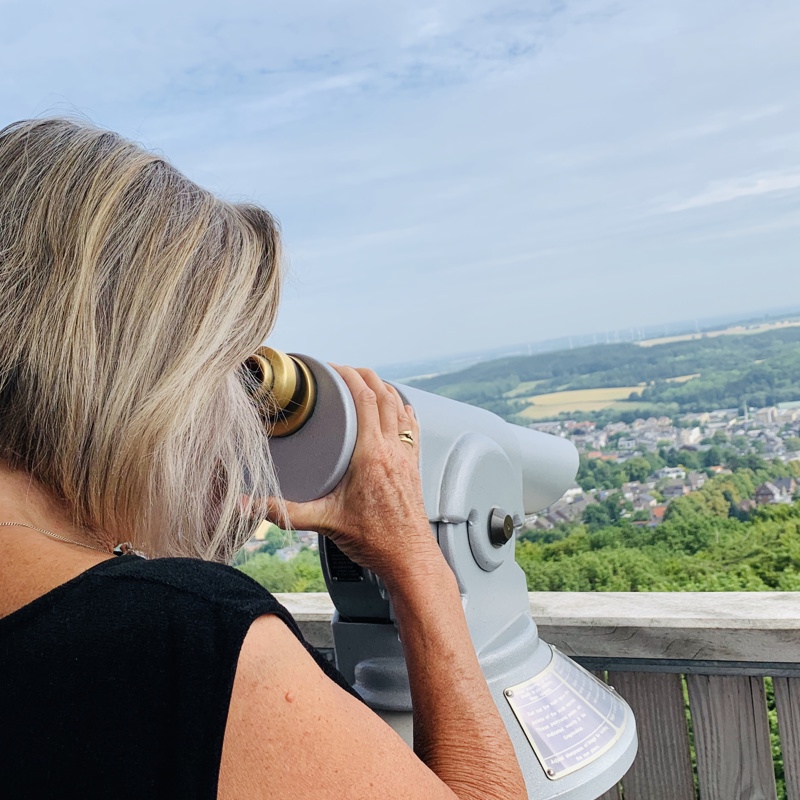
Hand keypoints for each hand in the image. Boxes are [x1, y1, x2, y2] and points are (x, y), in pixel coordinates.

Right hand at [271, 365, 436, 578]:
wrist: (409, 559)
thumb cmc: (374, 541)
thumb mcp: (323, 522)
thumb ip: (283, 512)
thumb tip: (247, 506)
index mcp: (372, 455)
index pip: (365, 400)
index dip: (349, 377)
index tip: (333, 368)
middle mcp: (393, 450)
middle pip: (385, 395)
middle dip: (366, 375)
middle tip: (346, 370)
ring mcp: (407, 456)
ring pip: (401, 407)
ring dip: (385, 388)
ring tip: (367, 382)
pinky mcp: (414, 466)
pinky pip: (413, 426)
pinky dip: (403, 409)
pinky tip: (396, 409)